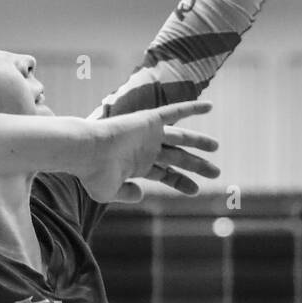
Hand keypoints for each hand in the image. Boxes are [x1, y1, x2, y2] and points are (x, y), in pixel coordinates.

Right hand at [78, 100, 218, 203]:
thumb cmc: (92, 173)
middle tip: (216, 172)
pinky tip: (210, 107)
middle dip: (197, 165)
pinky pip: (175, 111)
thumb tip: (142, 195)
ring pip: (181, 138)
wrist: (85, 152)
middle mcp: (146, 150)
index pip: (166, 175)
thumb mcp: (109, 192)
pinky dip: (192, 108)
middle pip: (178, 158)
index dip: (182, 182)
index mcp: (138, 166)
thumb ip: (127, 194)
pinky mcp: (149, 120)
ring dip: (199, 142)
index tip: (196, 191)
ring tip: (216, 147)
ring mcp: (149, 134)